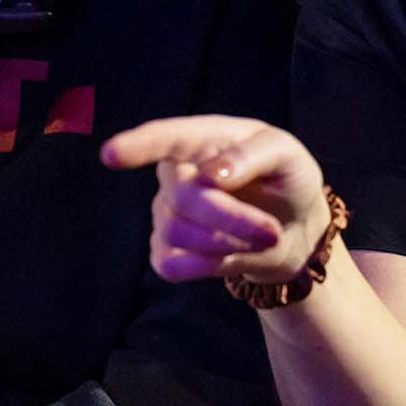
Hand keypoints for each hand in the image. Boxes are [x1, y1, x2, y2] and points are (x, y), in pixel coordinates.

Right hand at [102, 115, 332, 285]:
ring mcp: (166, 211)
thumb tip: (212, 174)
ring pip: (178, 233)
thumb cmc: (287, 179)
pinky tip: (229, 256)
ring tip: (260, 238)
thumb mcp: (287, 156)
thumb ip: (252, 155)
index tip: (112, 154)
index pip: (166, 139)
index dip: (138, 145)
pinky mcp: (165, 250)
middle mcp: (176, 172)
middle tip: (270, 231)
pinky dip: (206, 266)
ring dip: (227, 243)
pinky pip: (171, 265)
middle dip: (232, 220)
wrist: (293, 228)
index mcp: (202, 138)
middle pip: (184, 199)